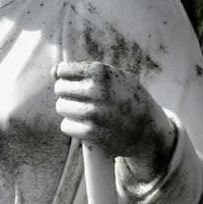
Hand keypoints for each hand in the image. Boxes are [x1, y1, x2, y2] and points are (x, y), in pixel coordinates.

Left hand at [53, 61, 176, 171]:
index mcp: (101, 72)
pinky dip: (73, 126)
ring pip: (61, 107)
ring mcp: (93, 113)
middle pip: (60, 89)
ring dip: (70, 110)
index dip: (67, 77)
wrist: (149, 130)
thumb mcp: (115, 77)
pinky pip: (66, 125)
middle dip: (68, 94)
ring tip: (85, 112)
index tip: (76, 84)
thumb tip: (53, 71)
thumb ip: (85, 70)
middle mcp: (96, 91)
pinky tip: (86, 125)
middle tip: (82, 99)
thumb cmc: (129, 99)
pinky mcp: (91, 133)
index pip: (63, 70)